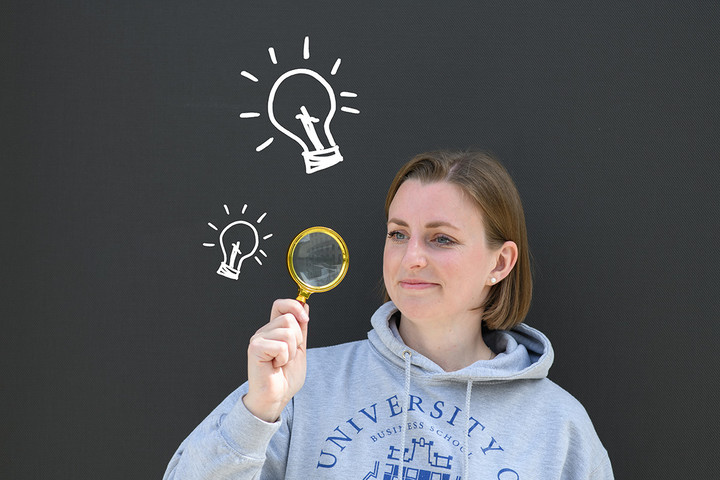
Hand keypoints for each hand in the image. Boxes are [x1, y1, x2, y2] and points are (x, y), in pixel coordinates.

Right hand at [243, 299, 309, 421]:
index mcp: (273, 330)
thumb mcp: (300, 348)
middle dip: (297, 339)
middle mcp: (264, 331)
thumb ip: (301, 328)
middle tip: (288, 356)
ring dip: (291, 351)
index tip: (305, 319)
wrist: (276, 397)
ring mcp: (258, 339)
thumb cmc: (285, 377)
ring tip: (282, 362)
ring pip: (287, 332)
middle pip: (289, 318)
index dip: (295, 306)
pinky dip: (284, 358)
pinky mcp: (255, 348)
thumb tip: (304, 305)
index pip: (280, 305)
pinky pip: (281, 346)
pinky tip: (276, 366)